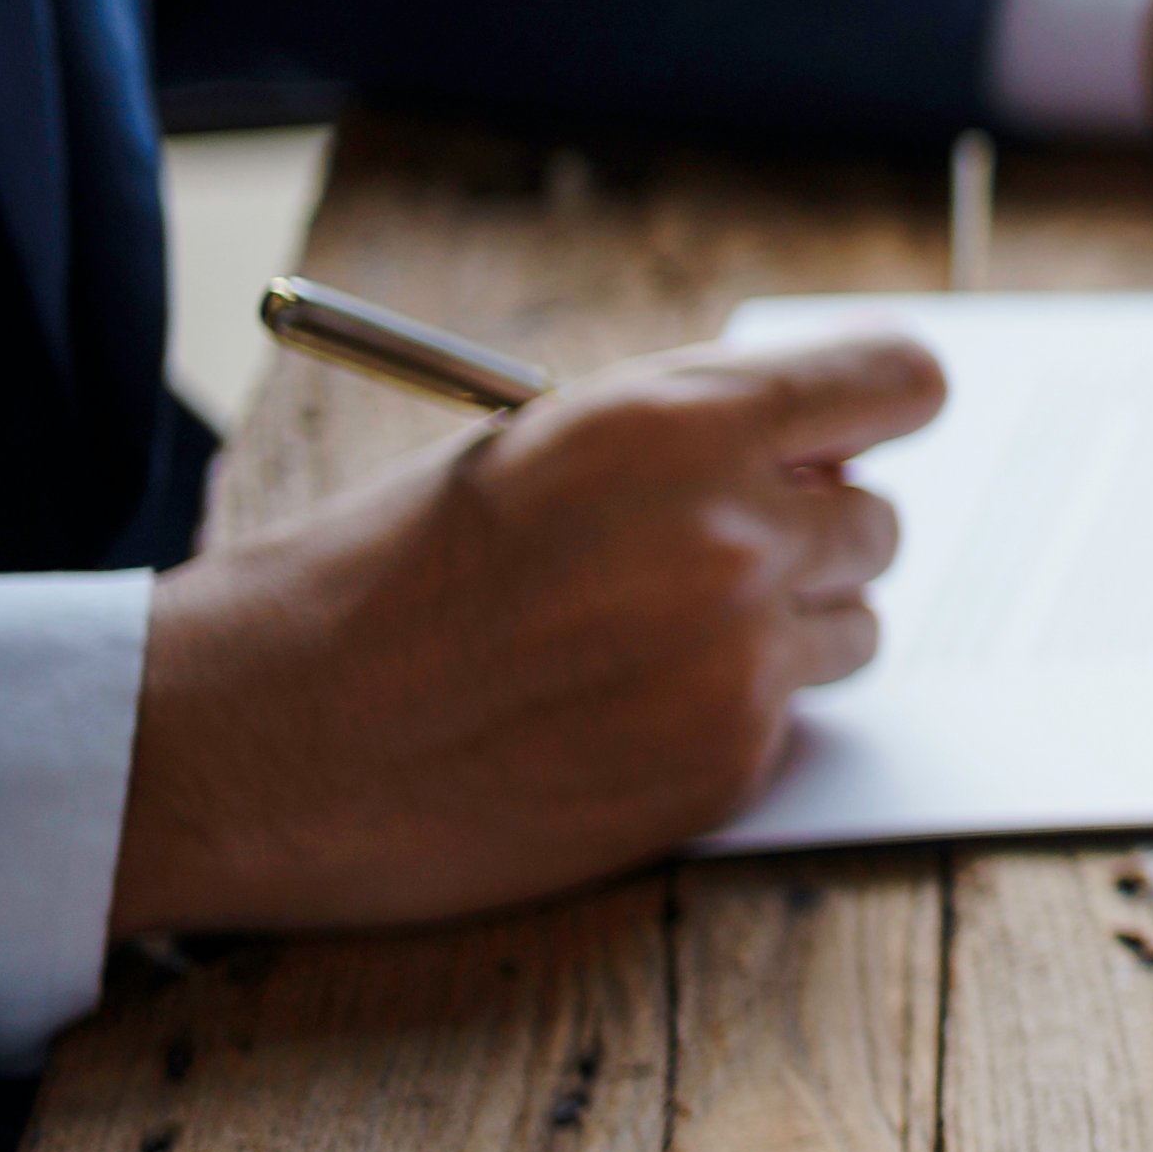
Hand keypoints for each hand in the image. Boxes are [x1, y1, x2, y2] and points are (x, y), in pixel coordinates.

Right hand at [112, 331, 944, 936]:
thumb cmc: (374, 577)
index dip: (878, 408)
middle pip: (878, 521)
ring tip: (633, 645)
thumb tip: (813, 453)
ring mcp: (739, 663)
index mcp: (674, 425)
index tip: (859, 435)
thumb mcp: (527, 450)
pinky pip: (789, 721)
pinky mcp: (727, 769)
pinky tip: (605, 720)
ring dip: (780, 632)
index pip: (895, 382)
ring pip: (852, 627)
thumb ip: (683, 441)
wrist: (257, 740)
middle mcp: (731, 537)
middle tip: (691, 560)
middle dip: (804, 536)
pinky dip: (723, 719)